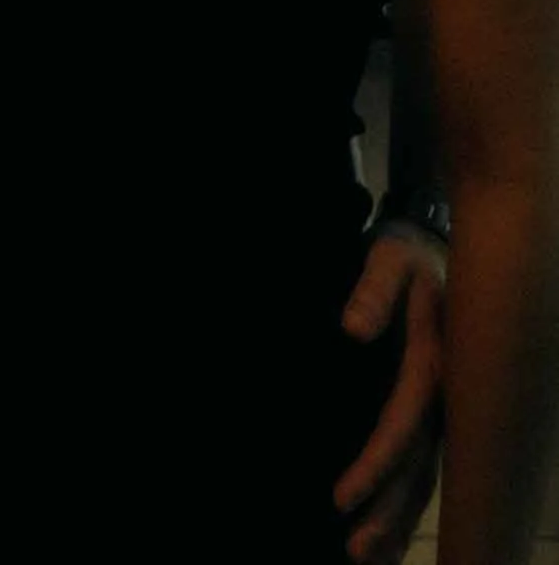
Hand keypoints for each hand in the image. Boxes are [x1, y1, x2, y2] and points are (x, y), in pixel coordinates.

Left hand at [333, 223, 445, 564]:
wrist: (433, 249)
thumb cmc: (407, 254)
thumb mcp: (390, 256)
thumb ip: (374, 289)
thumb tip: (351, 329)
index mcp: (433, 364)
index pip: (401, 426)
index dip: (374, 464)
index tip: (340, 498)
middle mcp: (442, 398)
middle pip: (418, 470)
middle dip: (388, 513)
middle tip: (356, 552)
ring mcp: (440, 410)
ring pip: (423, 479)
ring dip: (397, 520)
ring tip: (368, 558)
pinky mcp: (432, 413)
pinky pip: (422, 466)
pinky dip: (404, 503)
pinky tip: (387, 538)